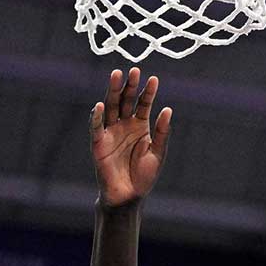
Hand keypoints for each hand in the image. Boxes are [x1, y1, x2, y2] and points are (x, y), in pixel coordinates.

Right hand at [90, 67, 171, 208]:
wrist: (129, 195)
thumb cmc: (144, 175)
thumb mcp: (158, 153)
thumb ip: (162, 132)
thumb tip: (168, 110)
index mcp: (140, 125)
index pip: (143, 104)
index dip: (148, 92)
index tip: (154, 79)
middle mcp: (124, 125)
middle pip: (126, 101)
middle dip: (129, 86)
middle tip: (133, 70)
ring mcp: (111, 132)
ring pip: (111, 108)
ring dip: (113, 92)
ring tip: (117, 76)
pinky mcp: (98, 144)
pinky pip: (97, 128)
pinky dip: (97, 116)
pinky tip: (101, 105)